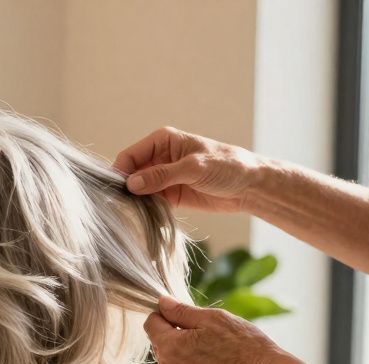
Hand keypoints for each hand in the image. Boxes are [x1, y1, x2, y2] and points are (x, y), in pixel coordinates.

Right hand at [114, 127, 262, 212]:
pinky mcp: (169, 195)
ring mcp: (163, 177)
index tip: (118, 191)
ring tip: (134, 213)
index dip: (120, 172)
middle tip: (123, 206)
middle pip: (130, 173)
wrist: (249, 186)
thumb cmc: (227, 167)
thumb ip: (162, 175)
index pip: (130, 155)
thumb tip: (132, 184)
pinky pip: (149, 202)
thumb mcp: (194, 168)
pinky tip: (146, 216)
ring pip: (138, 189)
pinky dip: (145, 209)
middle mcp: (159, 158)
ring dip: (135, 201)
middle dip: (126, 188)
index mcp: (162, 141)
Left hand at [143, 296, 292, 363]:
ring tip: (214, 352)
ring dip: (183, 353)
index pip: (151, 323)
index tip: (183, 314)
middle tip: (207, 334)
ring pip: (170, 361)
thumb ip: (181, 311)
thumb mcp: (213, 319)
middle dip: (176, 335)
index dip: (165, 315)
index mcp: (170, 348)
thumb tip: (162, 303)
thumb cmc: (244, 346)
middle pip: (161, 344)